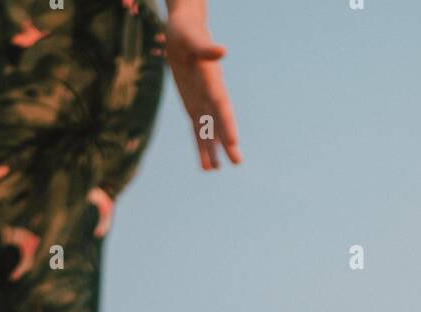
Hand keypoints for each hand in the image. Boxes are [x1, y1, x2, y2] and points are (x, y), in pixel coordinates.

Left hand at [164, 3, 240, 169]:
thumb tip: (222, 51)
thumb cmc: (187, 32)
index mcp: (212, 82)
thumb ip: (206, 48)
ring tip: (216, 169)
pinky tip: (205, 166)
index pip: (221, 106)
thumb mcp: (192, 38)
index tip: (233, 140)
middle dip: (228, 142)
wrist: (183, 33)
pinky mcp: (193, 108)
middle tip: (237, 162)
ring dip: (213, 150)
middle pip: (220, 123)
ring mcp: (202, 104)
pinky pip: (197, 132)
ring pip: (209, 132)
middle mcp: (210, 96)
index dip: (227, 123)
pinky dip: (200, 148)